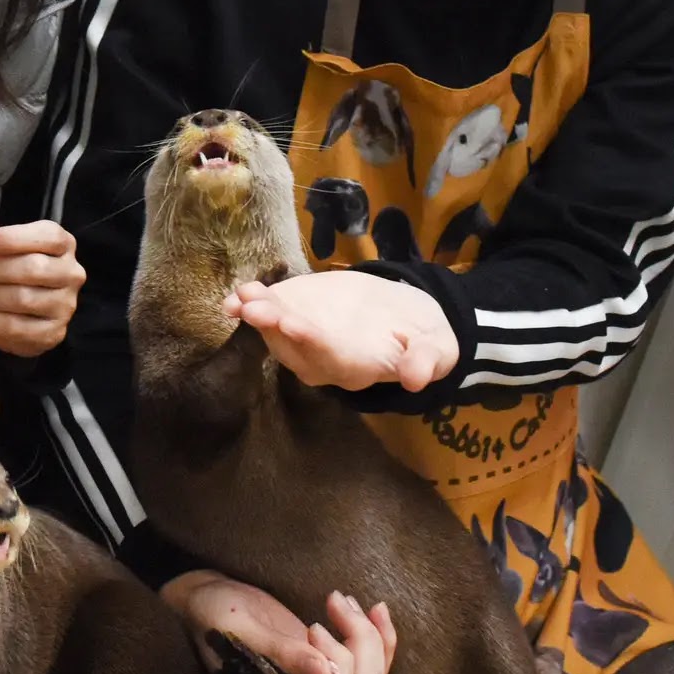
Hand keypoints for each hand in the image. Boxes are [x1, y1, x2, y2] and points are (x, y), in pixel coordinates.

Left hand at [0, 215, 83, 356]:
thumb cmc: (1, 272)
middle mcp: (72, 273)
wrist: (5, 312)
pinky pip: (18, 328)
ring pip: (24, 299)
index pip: (48, 236)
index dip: (11, 239)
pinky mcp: (55, 333)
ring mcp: (66, 306)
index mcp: (63, 244)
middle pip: (34, 268)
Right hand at [161, 571, 395, 673]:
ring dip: (372, 636)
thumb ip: (280, 652)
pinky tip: (374, 609)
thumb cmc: (214, 614)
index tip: (313, 626)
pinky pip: (368, 662)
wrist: (205, 599)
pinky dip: (380, 636)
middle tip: (336, 603)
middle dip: (363, 644)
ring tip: (345, 600)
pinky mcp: (326, 661)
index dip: (340, 664)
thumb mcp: (241, 628)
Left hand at [226, 269, 456, 392]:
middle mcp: (323, 359)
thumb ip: (425, 361)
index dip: (310, 341)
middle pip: (293, 346)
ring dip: (257, 314)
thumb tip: (418, 379)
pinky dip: (252, 304)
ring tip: (243, 295)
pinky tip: (237, 294)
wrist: (408, 319)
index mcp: (355, 367)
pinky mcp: (297, 315)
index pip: (329, 357)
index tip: (292, 324)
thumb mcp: (436, 348)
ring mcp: (305, 338)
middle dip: (272, 326)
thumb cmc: (424, 338)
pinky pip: (271, 313)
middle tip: (253, 309)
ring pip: (276, 330)